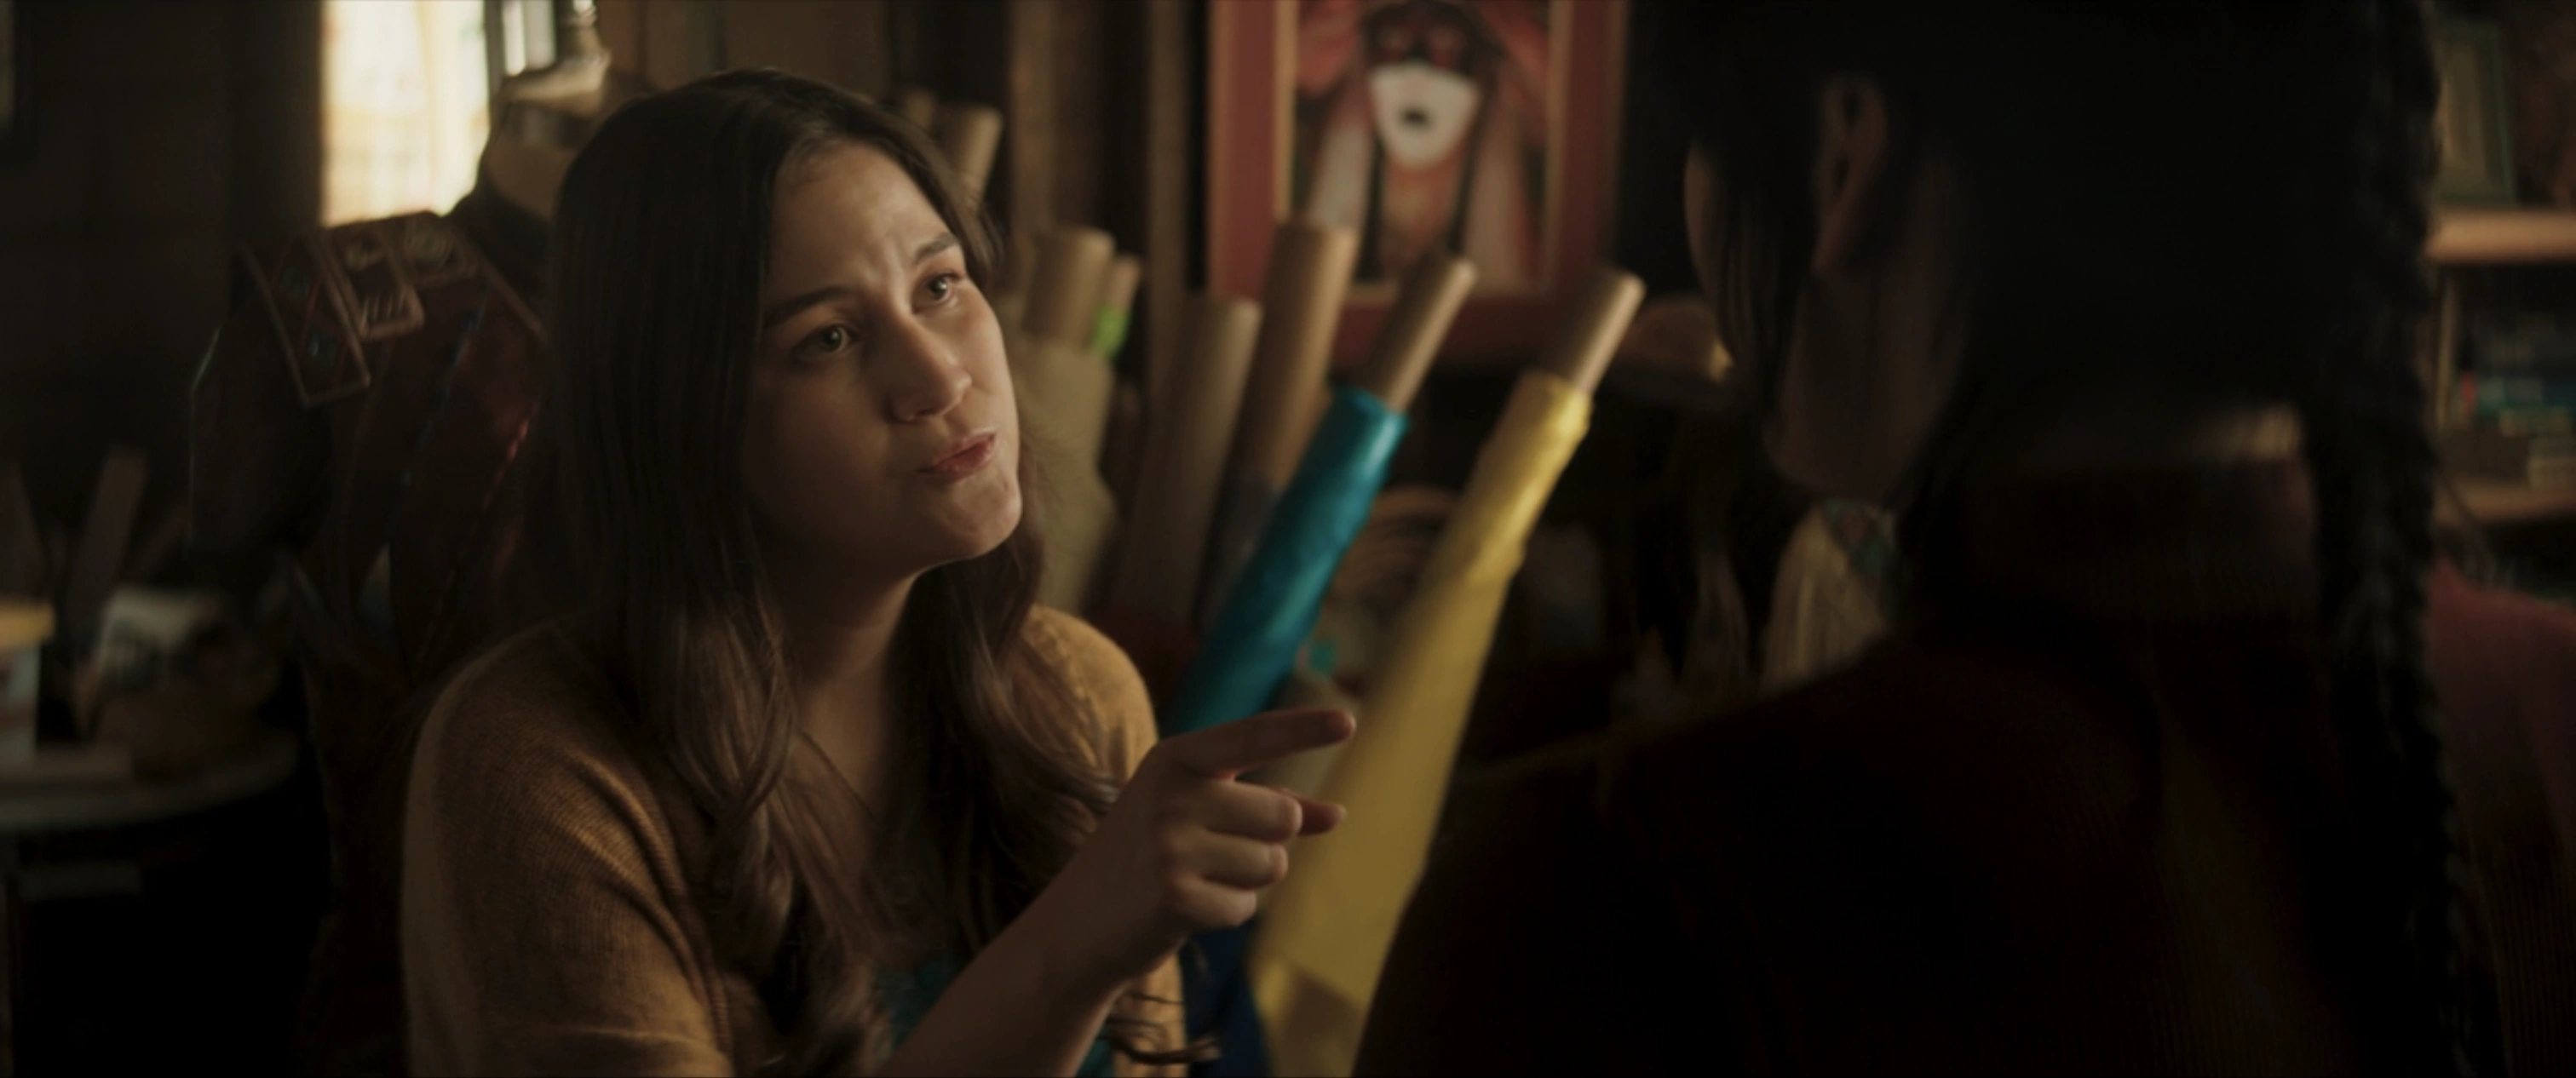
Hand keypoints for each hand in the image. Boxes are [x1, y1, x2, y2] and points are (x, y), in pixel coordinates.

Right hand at [1031, 707, 1355, 990]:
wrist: (1077, 922)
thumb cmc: (1147, 858)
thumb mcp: (1197, 816)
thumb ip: (1264, 808)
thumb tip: (1337, 815)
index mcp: (1175, 758)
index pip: (1253, 735)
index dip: (1304, 730)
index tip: (1349, 721)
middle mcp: (1172, 793)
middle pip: (1281, 815)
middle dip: (1267, 843)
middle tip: (1211, 854)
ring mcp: (1170, 845)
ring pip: (1271, 866)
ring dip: (1246, 882)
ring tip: (1194, 879)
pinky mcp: (1175, 897)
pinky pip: (1247, 908)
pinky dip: (1226, 914)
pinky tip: (1185, 910)